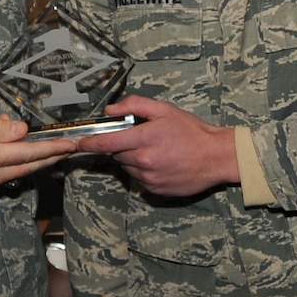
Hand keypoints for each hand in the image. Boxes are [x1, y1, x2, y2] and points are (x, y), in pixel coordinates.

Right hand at [0, 114, 78, 194]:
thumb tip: (22, 129)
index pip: (29, 153)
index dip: (53, 148)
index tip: (71, 144)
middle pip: (30, 166)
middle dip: (53, 156)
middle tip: (71, 147)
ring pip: (20, 171)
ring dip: (37, 159)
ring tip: (53, 147)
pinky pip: (7, 174)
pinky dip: (18, 162)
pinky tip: (19, 150)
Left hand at [71, 96, 239, 198]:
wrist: (216, 157)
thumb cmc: (192, 131)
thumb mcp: (165, 110)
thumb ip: (136, 105)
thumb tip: (111, 110)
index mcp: (144, 139)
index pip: (106, 143)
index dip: (89, 143)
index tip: (80, 143)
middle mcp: (144, 161)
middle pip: (117, 155)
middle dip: (122, 146)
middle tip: (140, 138)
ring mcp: (149, 178)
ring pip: (127, 168)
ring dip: (133, 159)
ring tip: (155, 151)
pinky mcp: (155, 190)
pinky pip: (139, 180)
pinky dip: (144, 171)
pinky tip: (161, 163)